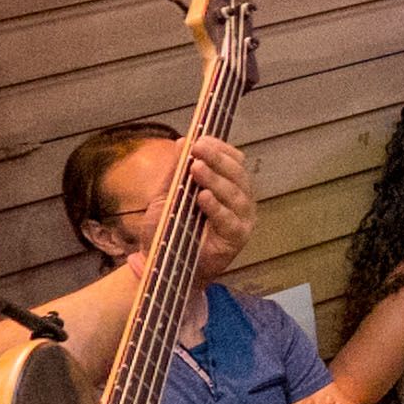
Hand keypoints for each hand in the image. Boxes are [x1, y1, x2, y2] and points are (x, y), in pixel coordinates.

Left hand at [173, 134, 256, 276]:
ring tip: (196, 168)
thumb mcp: (166, 196)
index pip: (233, 161)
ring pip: (235, 194)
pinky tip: (203, 197)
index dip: (220, 148)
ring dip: (215, 179)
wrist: (161, 265)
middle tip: (198, 148)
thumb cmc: (167, 231)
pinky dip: (216, 208)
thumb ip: (175, 172)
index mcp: (227, 186)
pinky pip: (229, 220)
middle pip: (237, 174)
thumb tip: (182, 141)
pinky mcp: (236, 239)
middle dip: (218, 159)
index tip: (200, 138)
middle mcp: (240, 200)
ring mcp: (242, 219)